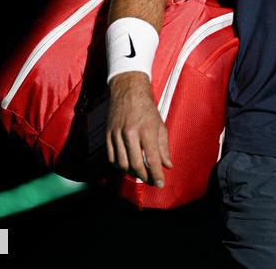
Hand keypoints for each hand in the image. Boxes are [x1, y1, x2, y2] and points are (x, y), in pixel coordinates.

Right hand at [106, 72, 173, 186]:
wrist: (128, 91)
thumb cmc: (147, 108)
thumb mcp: (160, 125)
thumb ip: (164, 147)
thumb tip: (167, 165)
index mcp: (146, 130)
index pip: (152, 159)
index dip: (156, 174)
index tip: (160, 184)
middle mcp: (130, 133)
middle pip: (135, 164)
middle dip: (144, 177)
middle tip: (151, 181)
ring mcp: (117, 134)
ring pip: (122, 163)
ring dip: (131, 173)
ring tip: (140, 174)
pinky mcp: (108, 134)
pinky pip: (111, 157)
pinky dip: (119, 165)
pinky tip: (126, 166)